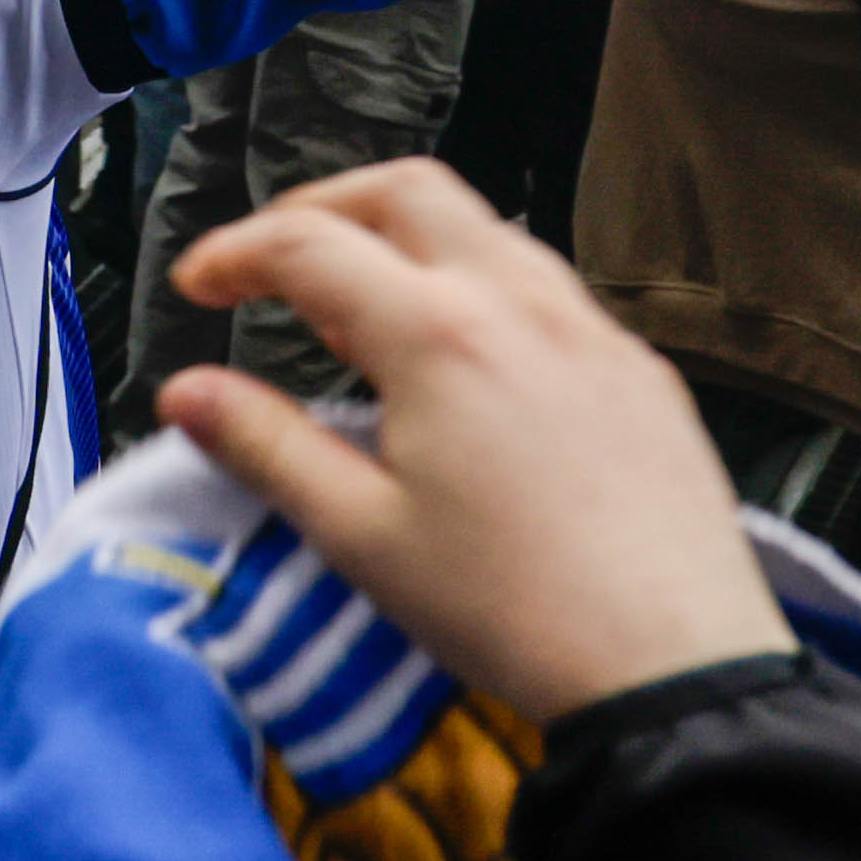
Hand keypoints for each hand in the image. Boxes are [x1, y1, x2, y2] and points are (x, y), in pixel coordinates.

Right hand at [154, 166, 790, 722]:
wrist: (672, 668)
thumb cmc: (519, 613)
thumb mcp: (362, 537)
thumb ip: (267, 448)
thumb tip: (188, 394)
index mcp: (439, 336)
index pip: (309, 246)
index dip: (236, 253)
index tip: (203, 285)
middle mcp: (522, 306)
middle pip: (405, 192)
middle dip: (324, 207)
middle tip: (276, 258)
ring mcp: (591, 331)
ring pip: (486, 230)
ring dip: (409, 241)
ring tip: (366, 312)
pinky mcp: (640, 371)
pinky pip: (550, 289)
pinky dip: (483, 289)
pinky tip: (468, 364)